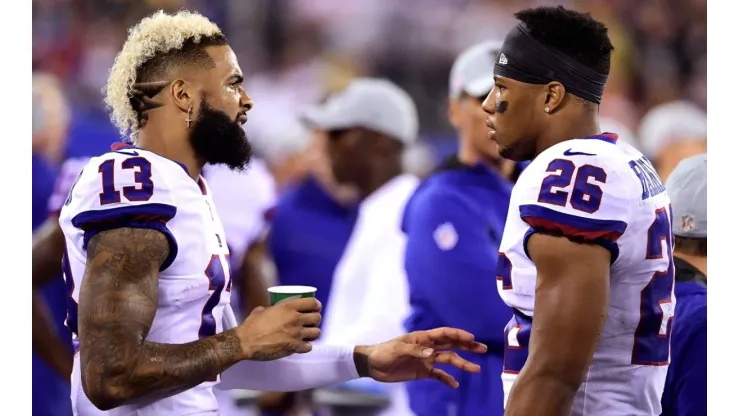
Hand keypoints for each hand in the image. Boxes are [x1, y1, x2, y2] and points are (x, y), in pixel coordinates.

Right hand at [236, 298, 321, 360]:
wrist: (246, 342)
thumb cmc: (252, 325)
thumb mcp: (262, 310)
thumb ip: (271, 308)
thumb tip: (273, 309)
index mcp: (288, 307)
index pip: (312, 303)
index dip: (316, 305)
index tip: (316, 307)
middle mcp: (296, 319)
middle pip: (317, 318)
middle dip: (315, 320)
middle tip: (310, 322)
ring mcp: (296, 334)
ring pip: (316, 333)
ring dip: (313, 333)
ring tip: (307, 334)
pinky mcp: (294, 347)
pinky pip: (309, 347)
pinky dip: (306, 346)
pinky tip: (301, 345)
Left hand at [355, 327, 486, 387]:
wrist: (373, 365)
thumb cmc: (384, 352)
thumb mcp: (398, 350)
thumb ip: (415, 351)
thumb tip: (432, 352)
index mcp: (422, 338)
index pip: (444, 334)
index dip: (458, 334)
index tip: (471, 337)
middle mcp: (428, 347)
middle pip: (451, 345)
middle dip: (467, 346)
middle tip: (483, 348)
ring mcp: (426, 360)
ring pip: (448, 360)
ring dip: (462, 364)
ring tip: (476, 369)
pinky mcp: (422, 372)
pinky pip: (438, 375)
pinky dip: (447, 379)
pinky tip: (455, 385)